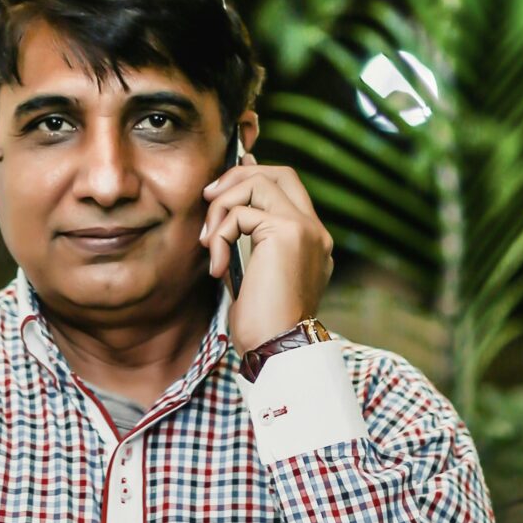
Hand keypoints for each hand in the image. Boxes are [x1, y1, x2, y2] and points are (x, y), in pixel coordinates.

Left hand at [200, 157, 332, 353]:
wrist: (277, 349)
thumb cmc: (263, 324)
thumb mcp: (256, 275)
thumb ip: (250, 241)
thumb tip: (227, 208)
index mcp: (311, 241)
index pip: (288, 188)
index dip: (254, 176)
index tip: (222, 186)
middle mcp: (314, 230)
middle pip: (279, 173)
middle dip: (238, 178)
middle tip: (208, 198)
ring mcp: (304, 228)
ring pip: (259, 182)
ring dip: (222, 205)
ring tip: (209, 240)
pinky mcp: (287, 231)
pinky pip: (240, 212)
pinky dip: (220, 235)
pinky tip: (218, 267)